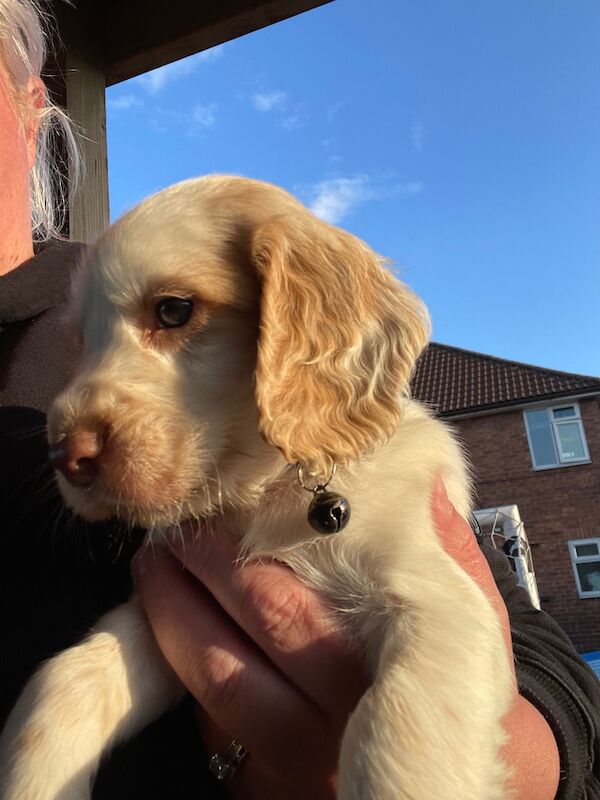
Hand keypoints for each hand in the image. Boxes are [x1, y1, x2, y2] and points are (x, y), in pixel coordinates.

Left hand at [133, 480, 559, 798]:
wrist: (449, 776)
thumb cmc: (454, 682)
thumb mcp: (469, 618)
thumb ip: (449, 550)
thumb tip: (420, 479)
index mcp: (376, 672)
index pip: (279, 604)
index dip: (229, 556)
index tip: (210, 512)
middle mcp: (328, 725)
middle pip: (234, 639)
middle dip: (191, 575)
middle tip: (168, 532)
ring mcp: (291, 763)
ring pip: (211, 685)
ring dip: (168, 618)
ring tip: (154, 568)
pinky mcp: (264, 785)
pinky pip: (211, 727)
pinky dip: (186, 672)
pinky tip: (176, 629)